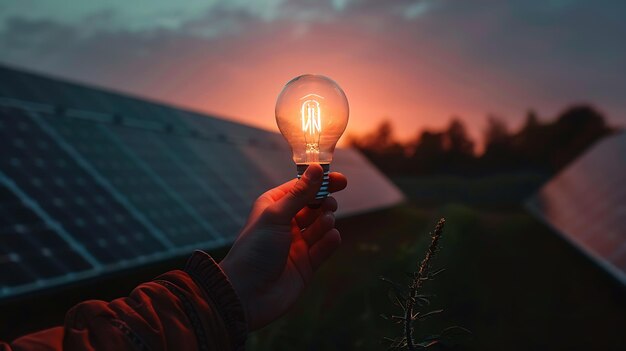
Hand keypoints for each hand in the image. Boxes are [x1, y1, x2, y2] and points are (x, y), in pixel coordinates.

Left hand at [219, 164, 347, 329]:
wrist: (247, 294)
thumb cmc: (255, 250)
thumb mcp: (276, 216)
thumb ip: (300, 193)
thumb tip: (318, 168)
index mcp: (274, 207)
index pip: (301, 188)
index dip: (321, 182)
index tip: (341, 180)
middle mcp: (286, 224)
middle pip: (314, 206)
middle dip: (325, 203)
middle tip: (328, 205)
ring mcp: (297, 244)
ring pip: (322, 226)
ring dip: (327, 221)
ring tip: (326, 222)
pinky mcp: (307, 264)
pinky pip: (325, 247)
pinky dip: (330, 241)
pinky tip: (331, 237)